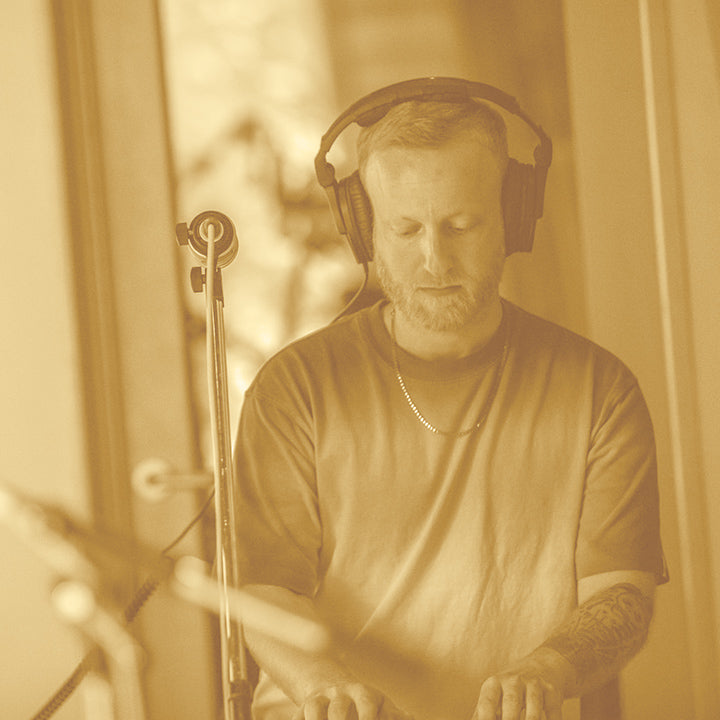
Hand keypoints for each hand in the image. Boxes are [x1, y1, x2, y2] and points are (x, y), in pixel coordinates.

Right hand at [293, 682, 412, 719]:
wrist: (331, 685)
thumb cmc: (364, 704)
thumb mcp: (382, 705)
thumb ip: (396, 716)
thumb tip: (413, 718)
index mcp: (363, 693)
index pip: (366, 703)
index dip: (367, 716)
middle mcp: (340, 694)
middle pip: (338, 708)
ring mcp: (320, 699)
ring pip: (314, 709)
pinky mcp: (303, 707)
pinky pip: (297, 716)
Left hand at [472, 649, 572, 719]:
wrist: (542, 665)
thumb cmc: (510, 688)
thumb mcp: (494, 695)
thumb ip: (482, 713)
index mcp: (494, 684)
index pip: (487, 704)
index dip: (486, 719)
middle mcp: (513, 681)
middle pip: (511, 705)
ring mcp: (534, 684)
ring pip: (533, 711)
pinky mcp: (552, 691)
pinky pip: (553, 713)